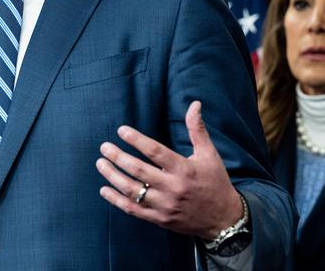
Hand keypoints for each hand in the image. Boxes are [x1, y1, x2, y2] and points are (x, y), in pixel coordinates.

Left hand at [96, 100, 242, 238]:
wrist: (224, 219)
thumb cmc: (215, 182)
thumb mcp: (209, 154)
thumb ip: (197, 129)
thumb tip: (194, 104)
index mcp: (184, 169)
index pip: (155, 152)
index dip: (136, 140)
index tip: (121, 130)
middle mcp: (173, 188)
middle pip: (138, 171)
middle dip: (118, 157)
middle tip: (104, 147)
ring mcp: (165, 205)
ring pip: (132, 190)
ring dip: (112, 176)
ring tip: (101, 163)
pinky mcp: (159, 219)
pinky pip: (133, 210)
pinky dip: (116, 200)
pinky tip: (104, 189)